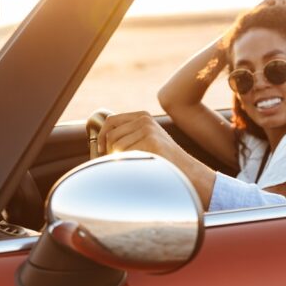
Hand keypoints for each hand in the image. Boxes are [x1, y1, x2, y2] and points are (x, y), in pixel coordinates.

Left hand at [96, 111, 216, 208]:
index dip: (103, 136)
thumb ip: (128, 135)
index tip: (103, 149)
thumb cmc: (162, 158)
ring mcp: (147, 129)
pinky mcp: (150, 141)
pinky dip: (128, 163)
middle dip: (109, 151)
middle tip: (115, 163)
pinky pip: (126, 154)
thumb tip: (102, 143)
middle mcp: (144, 119)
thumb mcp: (145, 139)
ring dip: (120, 159)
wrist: (183, 169)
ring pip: (117, 146)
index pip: (111, 120)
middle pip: (111, 134)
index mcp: (142, 116)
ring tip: (133, 165)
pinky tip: (140, 166)